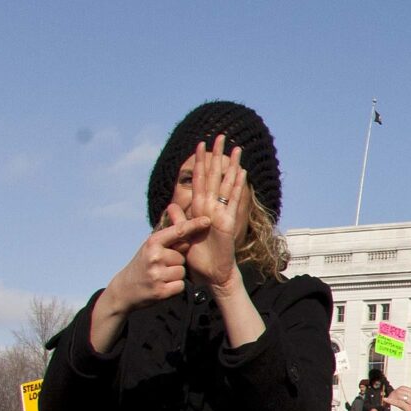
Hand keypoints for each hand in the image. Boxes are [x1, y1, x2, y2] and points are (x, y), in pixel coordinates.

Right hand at [100, 219, 198, 320]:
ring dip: (175, 275)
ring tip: (160, 276)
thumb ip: (166, 233)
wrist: (124, 289)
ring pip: (182, 272)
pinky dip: (174, 287)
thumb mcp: (150, 246)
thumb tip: (174, 210)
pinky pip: (180, 286)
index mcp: (152, 243)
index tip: (206, 220)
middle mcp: (155, 257)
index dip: (193, 225)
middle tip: (160, 266)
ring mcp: (157, 274)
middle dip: (175, 262)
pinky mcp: (161, 291)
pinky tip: (162, 286)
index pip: (178, 232)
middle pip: (182, 257)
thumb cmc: (142, 264)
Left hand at [178, 136, 249, 290]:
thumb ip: (177, 220)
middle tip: (220, 136)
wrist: (213, 275)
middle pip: (215, 176)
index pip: (199, 180)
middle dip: (217, 156)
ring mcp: (222, 213)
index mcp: (200, 209)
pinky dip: (237, 186)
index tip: (201, 144)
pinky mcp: (229, 222)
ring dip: (231, 165)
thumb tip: (170, 206)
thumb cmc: (199, 259)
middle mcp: (212, 207)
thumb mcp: (182, 236)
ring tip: (236, 148)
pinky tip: (241, 172)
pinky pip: (233, 200)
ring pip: (227, 184)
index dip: (200, 162)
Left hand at [387, 383, 410, 410]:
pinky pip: (399, 403)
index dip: (396, 391)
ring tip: (387, 401)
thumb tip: (403, 400)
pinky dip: (391, 401)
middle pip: (400, 390)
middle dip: (392, 393)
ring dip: (391, 397)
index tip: (392, 396)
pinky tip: (386, 400)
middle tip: (388, 399)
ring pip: (399, 395)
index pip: (404, 388)